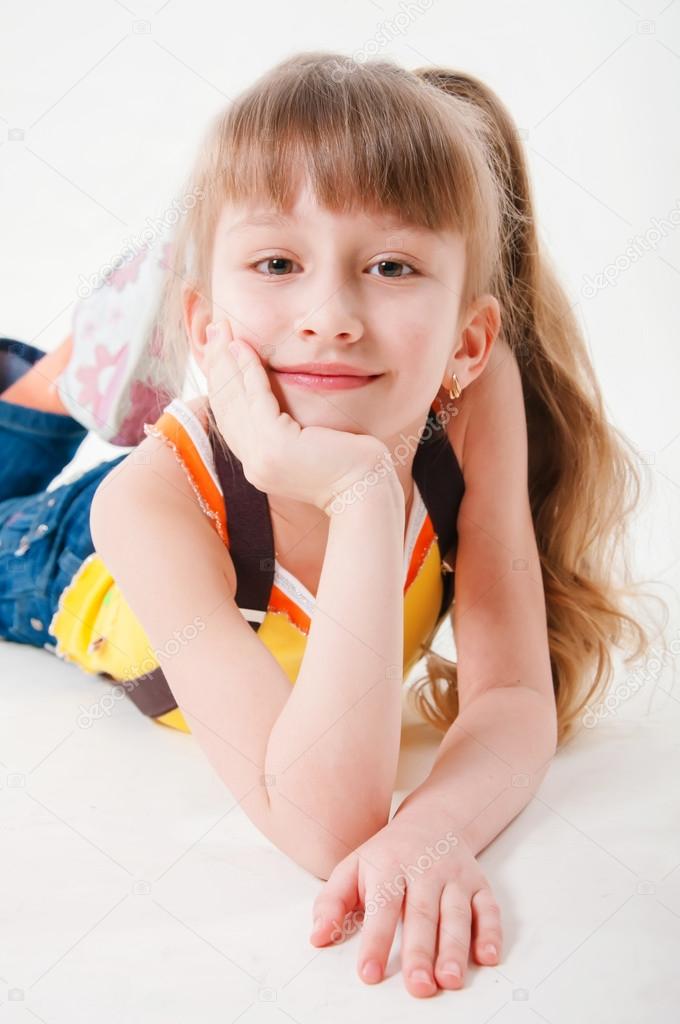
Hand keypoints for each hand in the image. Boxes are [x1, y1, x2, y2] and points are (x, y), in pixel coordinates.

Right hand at [203, 320, 396, 514]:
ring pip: (235, 401)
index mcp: (259, 464)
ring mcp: (261, 458)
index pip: (231, 418)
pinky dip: (249, 371)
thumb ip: (290, 430)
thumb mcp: (310, 446)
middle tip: (215, 330)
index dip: (223, 382)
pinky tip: (244, 348)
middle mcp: (253, 464)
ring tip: (223, 330)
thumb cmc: (350, 466)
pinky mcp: (275, 447)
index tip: (221, 351)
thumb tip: (280, 405)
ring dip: (226, 362)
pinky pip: (257, 400)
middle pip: (225, 407)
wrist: (367, 491)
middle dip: (217, 365)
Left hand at [308, 814, 502, 997]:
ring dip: (455, 949)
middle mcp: (425, 870)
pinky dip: (491, 933)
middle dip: (421, 952)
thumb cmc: (387, 854)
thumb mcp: (352, 868)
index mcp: (390, 866)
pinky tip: (487, 958)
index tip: (370, 973)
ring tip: (450, 980)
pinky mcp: (479, 885)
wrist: (432, 821)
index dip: (376, 940)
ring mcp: (454, 877)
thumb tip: (317, 937)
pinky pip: (488, 909)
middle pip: (423, 914)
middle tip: (418, 986)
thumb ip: (332, 902)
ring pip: (457, 914)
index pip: (382, 905)